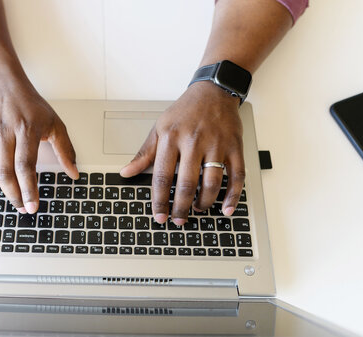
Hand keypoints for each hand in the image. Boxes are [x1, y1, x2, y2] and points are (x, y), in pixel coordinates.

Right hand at [0, 80, 78, 212]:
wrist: (6, 83)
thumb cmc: (31, 105)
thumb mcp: (55, 123)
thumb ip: (66, 149)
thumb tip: (74, 174)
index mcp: (26, 129)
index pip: (26, 165)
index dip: (28, 188)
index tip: (32, 206)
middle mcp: (3, 131)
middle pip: (4, 169)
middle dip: (13, 193)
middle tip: (20, 208)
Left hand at [120, 81, 245, 224]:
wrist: (213, 91)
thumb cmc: (184, 112)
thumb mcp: (159, 129)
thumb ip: (144, 154)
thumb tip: (126, 172)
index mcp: (171, 138)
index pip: (162, 176)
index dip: (160, 200)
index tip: (159, 216)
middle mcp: (194, 141)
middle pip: (187, 183)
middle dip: (181, 207)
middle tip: (178, 220)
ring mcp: (217, 144)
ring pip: (212, 182)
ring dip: (204, 202)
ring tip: (197, 210)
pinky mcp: (235, 147)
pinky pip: (237, 176)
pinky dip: (232, 196)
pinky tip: (225, 208)